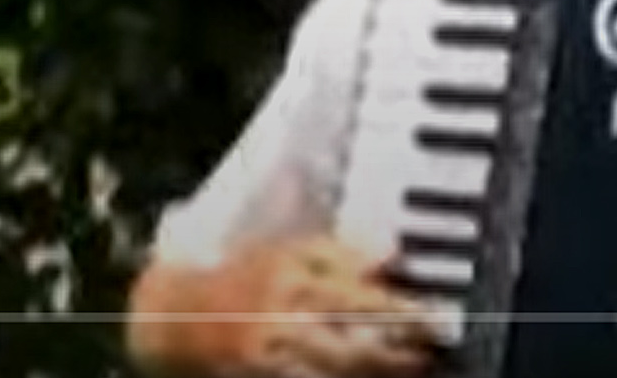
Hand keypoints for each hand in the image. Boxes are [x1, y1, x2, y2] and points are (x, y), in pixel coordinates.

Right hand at [200, 235, 441, 377]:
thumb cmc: (242, 278)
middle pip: (357, 344)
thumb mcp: (285, 250)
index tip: (437, 316)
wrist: (179, 317)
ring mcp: (276, 357)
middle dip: (400, 353)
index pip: (360, 295)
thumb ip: (340, 252)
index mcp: (290, 276)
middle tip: (429, 350)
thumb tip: (394, 254)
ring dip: (380, 372)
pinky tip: (367, 377)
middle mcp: (284, 319)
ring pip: (343, 372)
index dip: (403, 310)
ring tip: (411, 367)